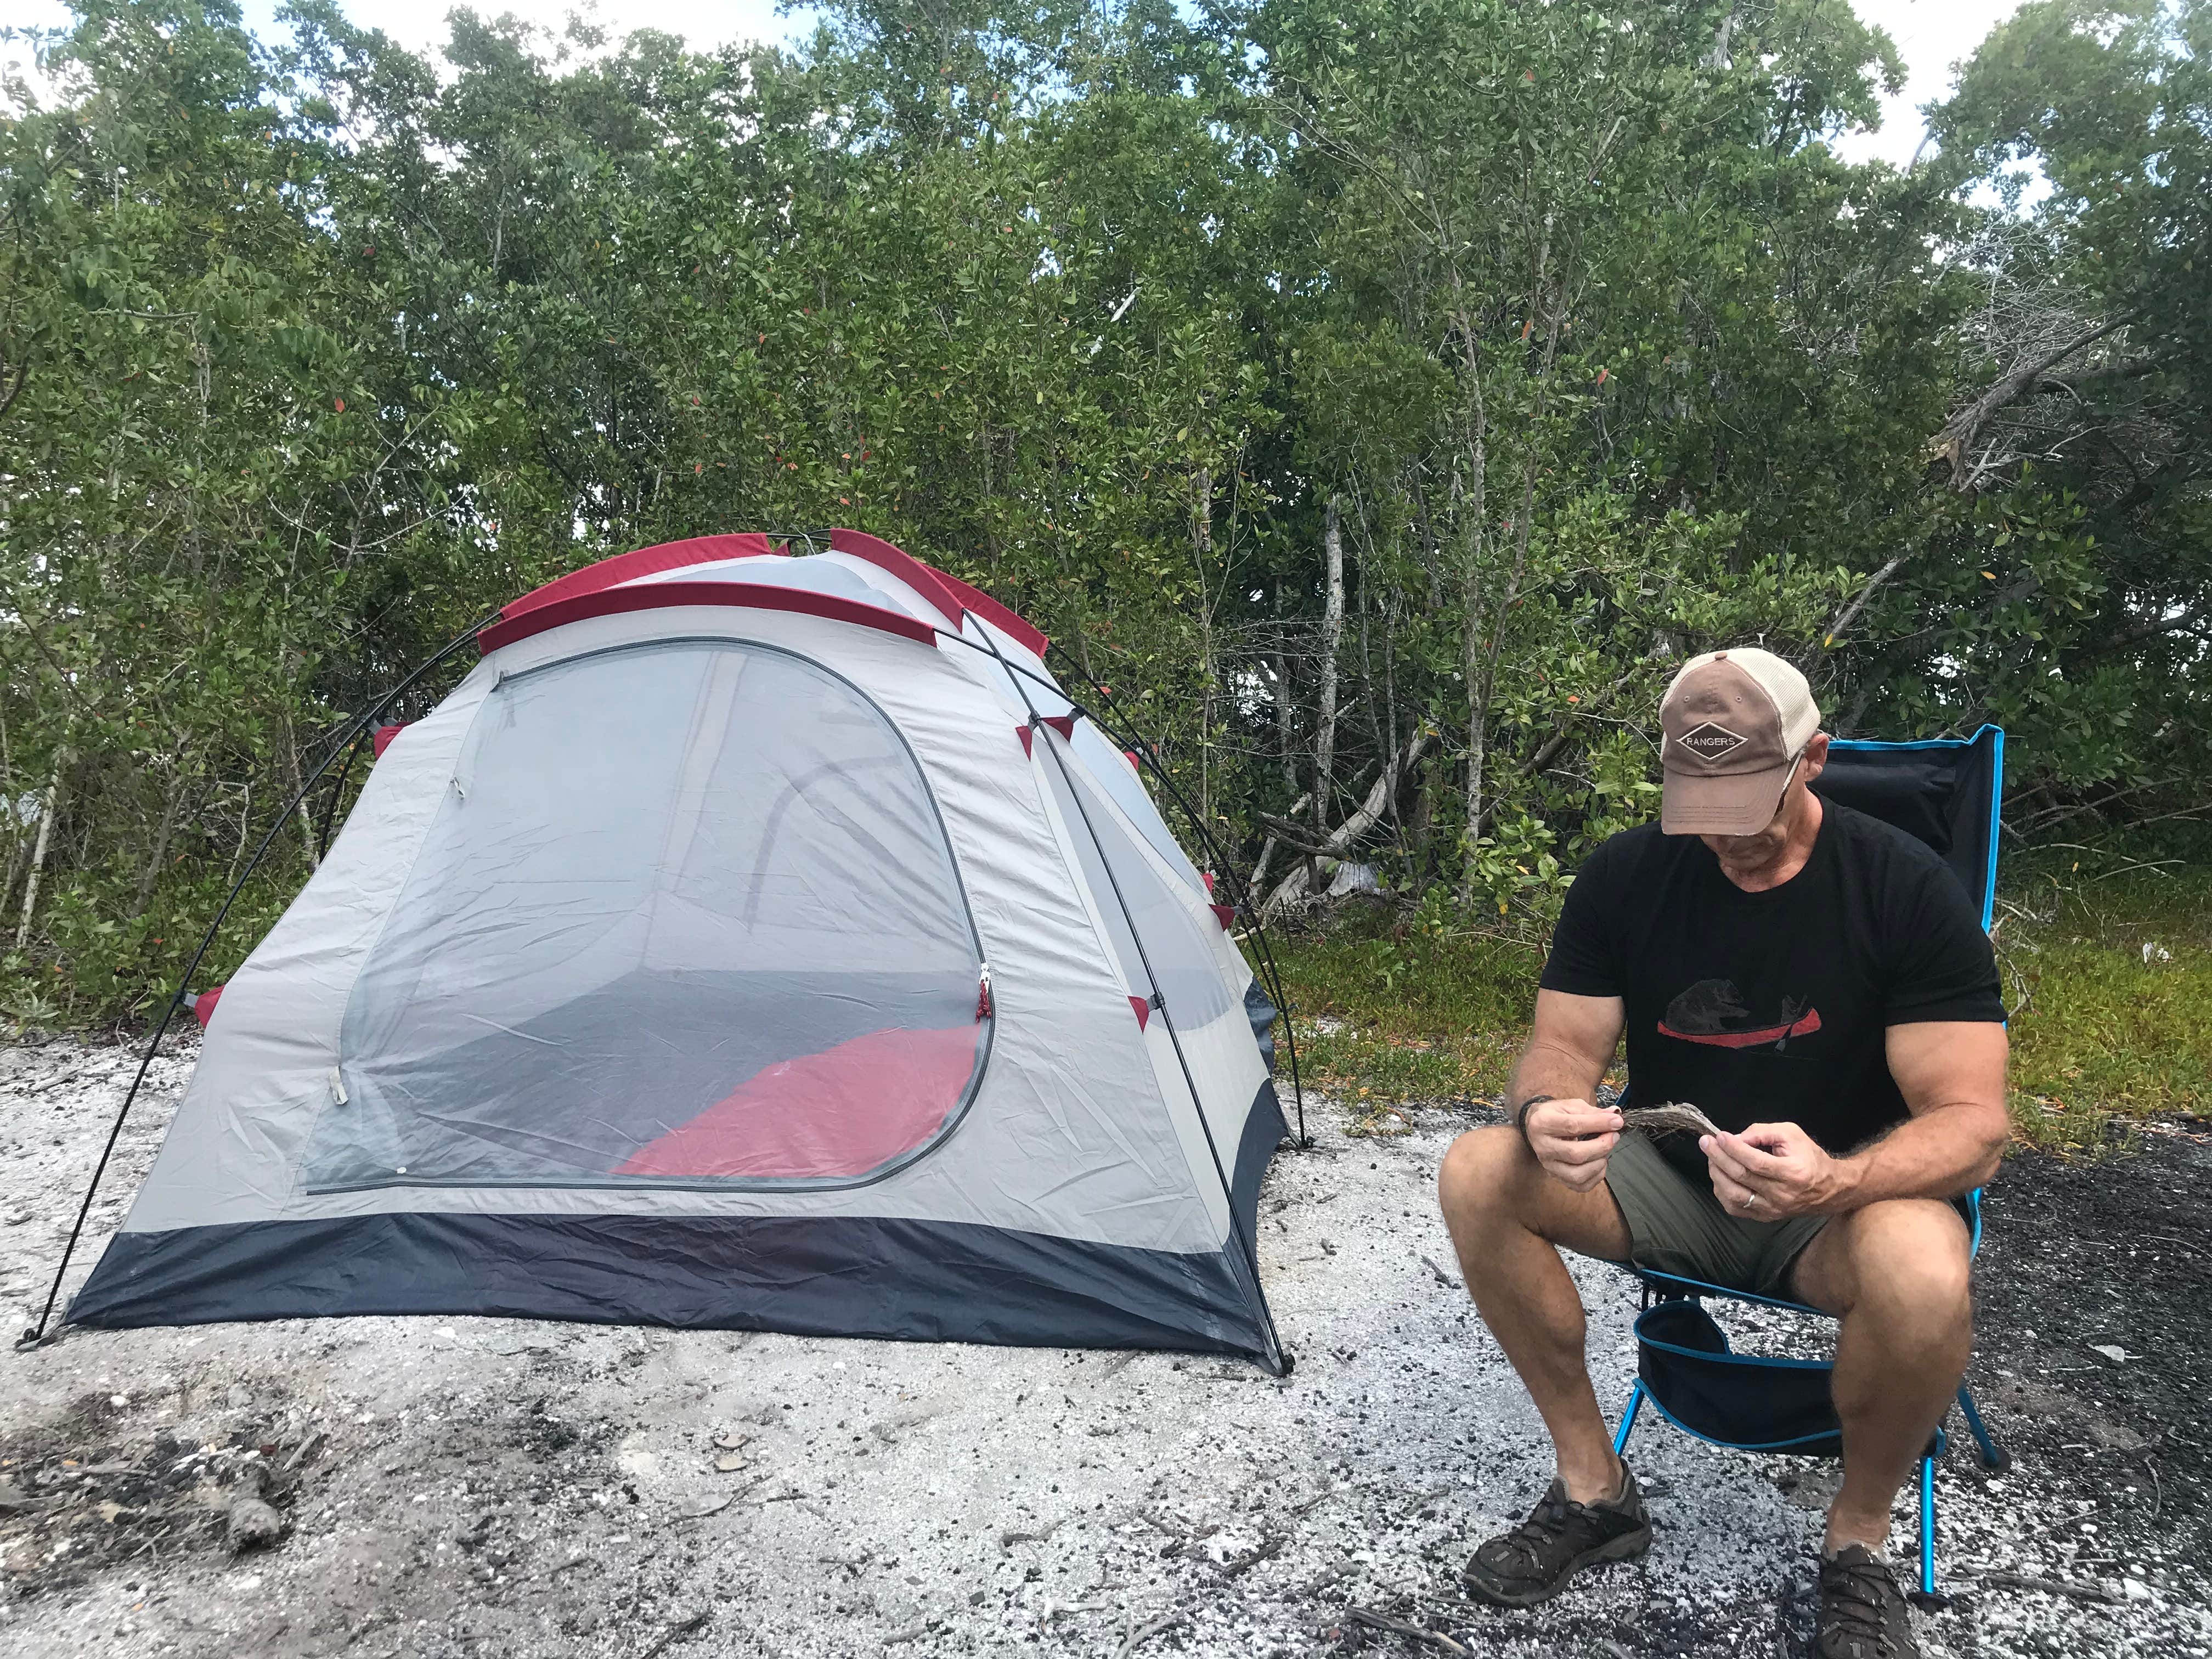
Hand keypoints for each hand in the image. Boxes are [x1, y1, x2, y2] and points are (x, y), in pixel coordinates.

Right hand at [1524, 1098, 1622, 1193]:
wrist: (1536, 1127)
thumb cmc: (1554, 1114)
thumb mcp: (1570, 1105)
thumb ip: (1592, 1112)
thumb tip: (1615, 1116)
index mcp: (1543, 1123)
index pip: (1573, 1126)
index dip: (1598, 1124)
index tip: (1616, 1122)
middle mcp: (1543, 1146)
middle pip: (1576, 1154)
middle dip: (1601, 1146)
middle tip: (1613, 1136)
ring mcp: (1548, 1164)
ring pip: (1577, 1174)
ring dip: (1598, 1164)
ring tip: (1604, 1152)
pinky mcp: (1555, 1176)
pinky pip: (1579, 1186)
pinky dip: (1595, 1177)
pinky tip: (1598, 1163)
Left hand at [1701, 1122, 1851, 1219]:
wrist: (1829, 1188)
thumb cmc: (1809, 1157)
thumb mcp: (1792, 1134)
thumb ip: (1763, 1132)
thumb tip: (1737, 1138)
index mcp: (1793, 1173)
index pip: (1756, 1163)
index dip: (1734, 1148)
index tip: (1719, 1136)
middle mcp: (1782, 1195)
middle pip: (1742, 1177)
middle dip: (1719, 1157)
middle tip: (1706, 1143)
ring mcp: (1773, 1209)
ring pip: (1735, 1196)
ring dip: (1717, 1175)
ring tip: (1712, 1158)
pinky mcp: (1766, 1217)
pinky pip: (1736, 1209)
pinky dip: (1722, 1192)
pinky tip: (1720, 1177)